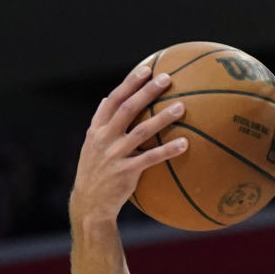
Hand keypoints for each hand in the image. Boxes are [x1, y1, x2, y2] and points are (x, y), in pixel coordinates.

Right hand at [69, 65, 188, 226]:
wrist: (90, 204)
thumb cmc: (95, 173)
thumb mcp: (91, 146)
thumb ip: (100, 123)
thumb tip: (108, 99)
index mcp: (96, 129)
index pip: (113, 99)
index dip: (129, 83)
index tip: (145, 70)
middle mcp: (104, 138)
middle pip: (128, 108)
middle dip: (147, 91)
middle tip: (167, 78)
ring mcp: (115, 155)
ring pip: (142, 130)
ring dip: (163, 117)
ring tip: (182, 106)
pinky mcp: (126, 172)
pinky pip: (151, 158)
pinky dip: (168, 149)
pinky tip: (184, 144)